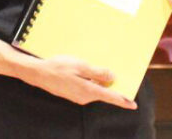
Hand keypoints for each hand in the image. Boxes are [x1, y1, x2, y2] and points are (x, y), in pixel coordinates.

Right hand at [20, 55, 136, 109]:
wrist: (39, 73)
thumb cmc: (58, 67)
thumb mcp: (81, 66)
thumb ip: (97, 73)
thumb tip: (112, 77)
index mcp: (88, 90)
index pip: (110, 97)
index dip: (123, 100)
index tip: (133, 105)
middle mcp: (85, 97)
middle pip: (103, 92)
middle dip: (110, 84)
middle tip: (115, 72)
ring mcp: (78, 96)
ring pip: (94, 89)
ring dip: (98, 81)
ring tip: (96, 67)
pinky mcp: (72, 93)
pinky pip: (86, 88)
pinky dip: (90, 81)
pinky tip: (85, 71)